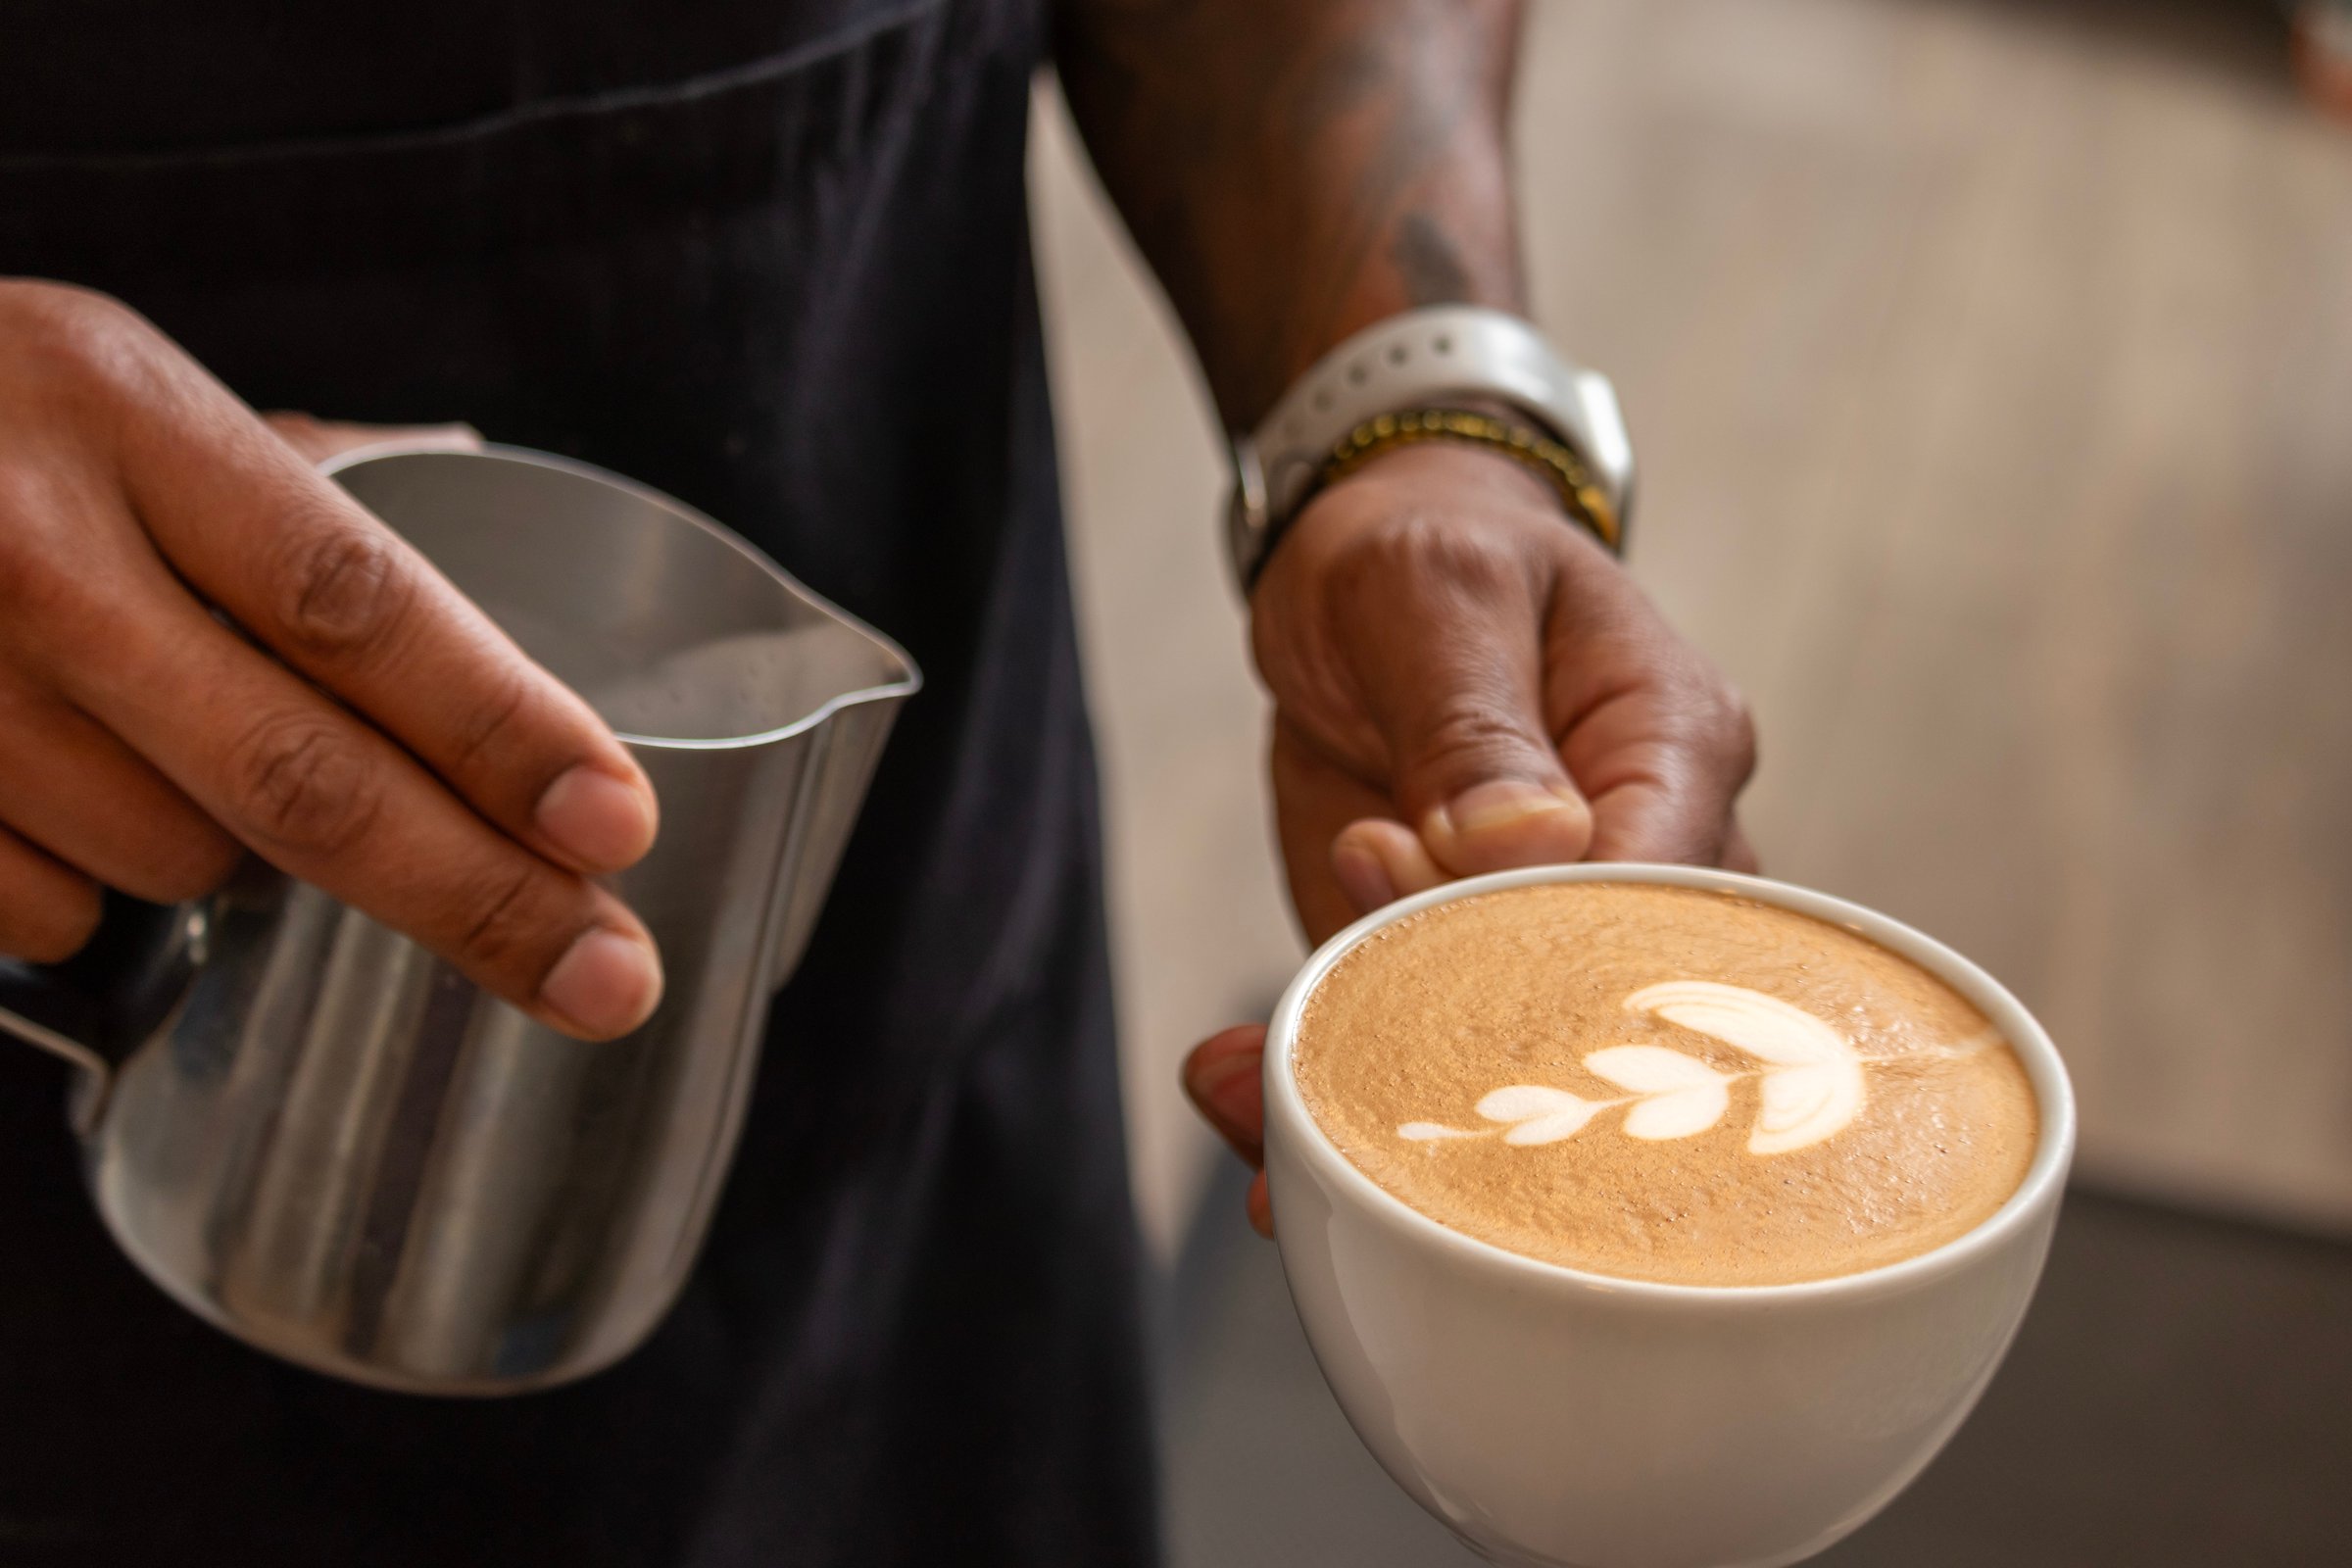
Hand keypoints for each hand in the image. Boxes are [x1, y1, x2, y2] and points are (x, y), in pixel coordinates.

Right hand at [0, 279, 662, 1038]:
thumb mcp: (108, 382)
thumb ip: (283, 468)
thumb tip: (468, 480)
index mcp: (121, 419)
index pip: (356, 602)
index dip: (500, 726)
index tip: (615, 823)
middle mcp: (21, 554)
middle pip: (297, 777)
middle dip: (473, 898)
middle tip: (605, 979)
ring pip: (168, 861)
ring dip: (226, 852)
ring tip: (167, 739)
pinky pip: (41, 911)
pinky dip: (87, 880)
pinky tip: (57, 783)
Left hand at [1184, 439, 1757, 1233]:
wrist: (1364, 566)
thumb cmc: (1429, 550)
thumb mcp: (1434, 594)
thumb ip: (1472, 721)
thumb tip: (1526, 851)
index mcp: (1674, 752)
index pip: (1669, 893)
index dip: (1570, 954)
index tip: (1454, 979)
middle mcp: (1642, 867)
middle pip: (1615, 1017)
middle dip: (1488, 1084)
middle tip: (1350, 1115)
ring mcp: (1546, 931)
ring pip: (1514, 1060)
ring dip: (1389, 1109)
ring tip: (1274, 1136)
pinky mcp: (1451, 967)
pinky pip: (1411, 1049)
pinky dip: (1329, 1090)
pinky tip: (1249, 1109)